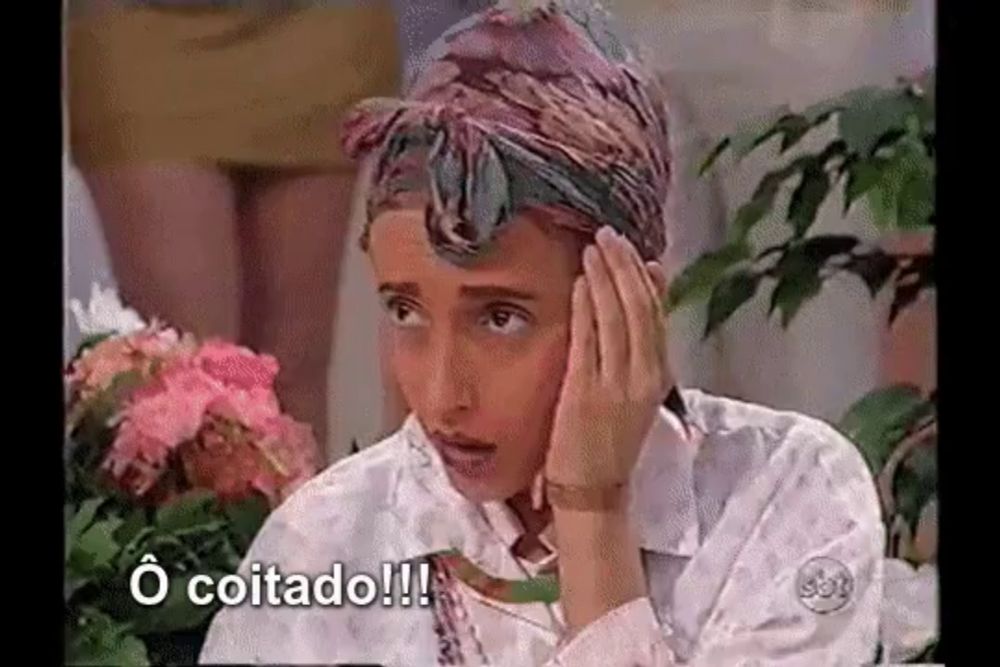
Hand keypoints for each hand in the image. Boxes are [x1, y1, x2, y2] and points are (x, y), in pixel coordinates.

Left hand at [542, 226, 672, 491]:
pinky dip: (586, 309)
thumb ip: (637, 353)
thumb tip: (638, 309)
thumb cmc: (609, 439)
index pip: (656, 315)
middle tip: (608, 235)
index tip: (632, 249)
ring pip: (616, 319)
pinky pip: (588, 341)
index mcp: (658, 376)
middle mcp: (643, 377)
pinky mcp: (586, 393)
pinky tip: (580, 284)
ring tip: (594, 248)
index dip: (644, 278)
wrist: (595, 489)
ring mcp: (616, 385)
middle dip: (623, 267)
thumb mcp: (635, 394)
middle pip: (638, 309)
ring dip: (605, 278)